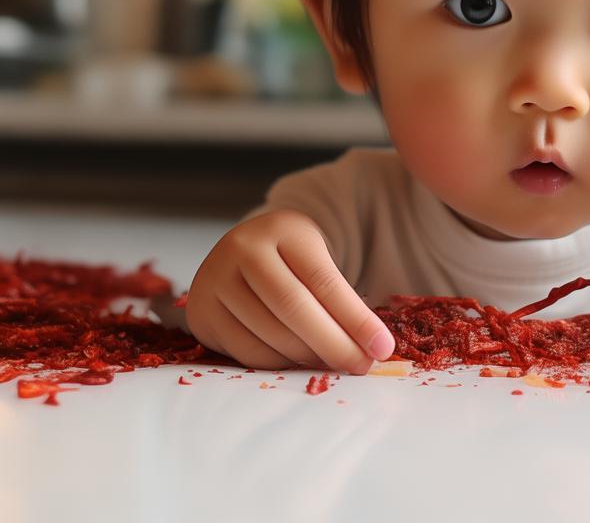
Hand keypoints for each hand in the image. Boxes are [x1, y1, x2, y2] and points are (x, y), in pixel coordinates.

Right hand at [185, 209, 394, 372]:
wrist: (243, 250)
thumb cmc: (291, 258)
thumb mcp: (317, 258)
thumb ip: (341, 297)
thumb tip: (373, 348)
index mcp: (282, 229)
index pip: (324, 280)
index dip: (356, 318)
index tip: (383, 347)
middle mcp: (242, 249)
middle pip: (294, 308)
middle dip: (335, 344)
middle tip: (362, 366)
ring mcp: (215, 280)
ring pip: (270, 334)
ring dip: (309, 357)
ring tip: (334, 363)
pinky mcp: (202, 313)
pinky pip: (248, 352)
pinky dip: (281, 363)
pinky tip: (300, 360)